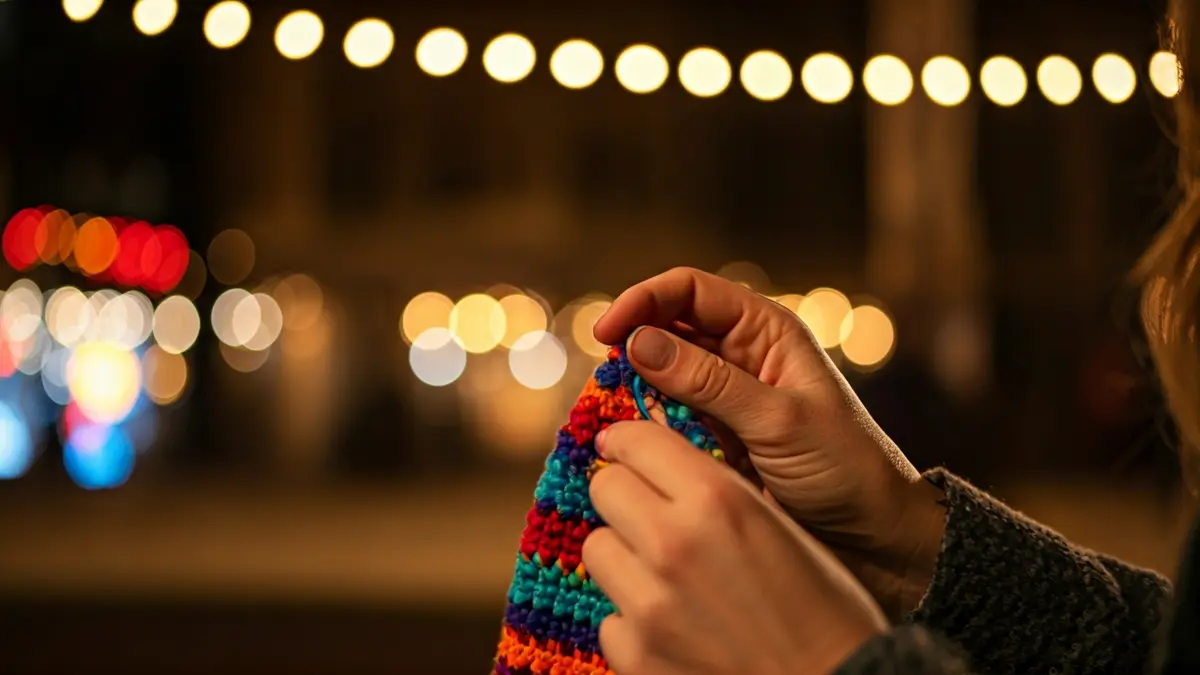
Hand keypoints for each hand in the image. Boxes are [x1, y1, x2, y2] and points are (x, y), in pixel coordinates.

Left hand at [584, 420, 886, 674]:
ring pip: (598, 549)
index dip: (630, 442)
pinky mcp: (636, 655)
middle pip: (606, 488)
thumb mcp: (778, 525)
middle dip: (626, 495)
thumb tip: (660, 466)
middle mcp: (673, 543)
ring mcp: (649, 604)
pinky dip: (635, 621)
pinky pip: (611, 617)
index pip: (634, 440)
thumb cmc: (826, 608)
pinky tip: (676, 629)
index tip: (629, 451)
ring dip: (625, 556)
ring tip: (668, 577)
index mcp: (716, 500)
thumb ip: (714, 490)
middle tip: (651, 514)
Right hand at [593, 267, 946, 618]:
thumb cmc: (844, 467)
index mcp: (765, 330)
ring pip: (658, 375)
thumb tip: (637, 342)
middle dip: (630, 347)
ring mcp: (723, 396)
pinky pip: (663, 418)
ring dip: (631, 389)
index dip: (643, 300)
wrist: (873, 534)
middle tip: (601, 382)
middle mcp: (740, 354)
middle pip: (665, 328)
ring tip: (608, 415)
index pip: (689, 291)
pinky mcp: (711, 436)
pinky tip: (627, 442)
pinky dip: (640, 425)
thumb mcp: (777, 421)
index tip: (607, 332)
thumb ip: (708, 382)